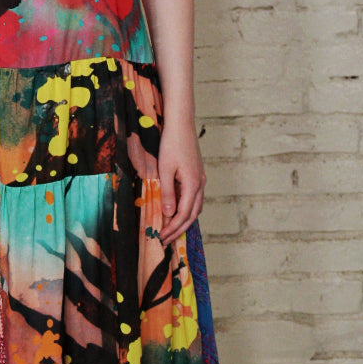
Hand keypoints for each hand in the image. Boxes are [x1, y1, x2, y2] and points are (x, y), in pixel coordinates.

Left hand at [156, 116, 205, 245]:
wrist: (181, 124)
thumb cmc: (171, 144)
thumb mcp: (165, 170)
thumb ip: (166, 193)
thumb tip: (168, 214)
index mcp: (193, 184)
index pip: (183, 214)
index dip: (173, 228)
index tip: (161, 237)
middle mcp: (200, 184)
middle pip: (192, 214)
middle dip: (178, 228)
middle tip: (165, 240)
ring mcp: (201, 179)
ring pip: (195, 207)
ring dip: (184, 220)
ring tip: (171, 230)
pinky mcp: (197, 174)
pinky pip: (194, 198)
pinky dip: (187, 209)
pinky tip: (176, 211)